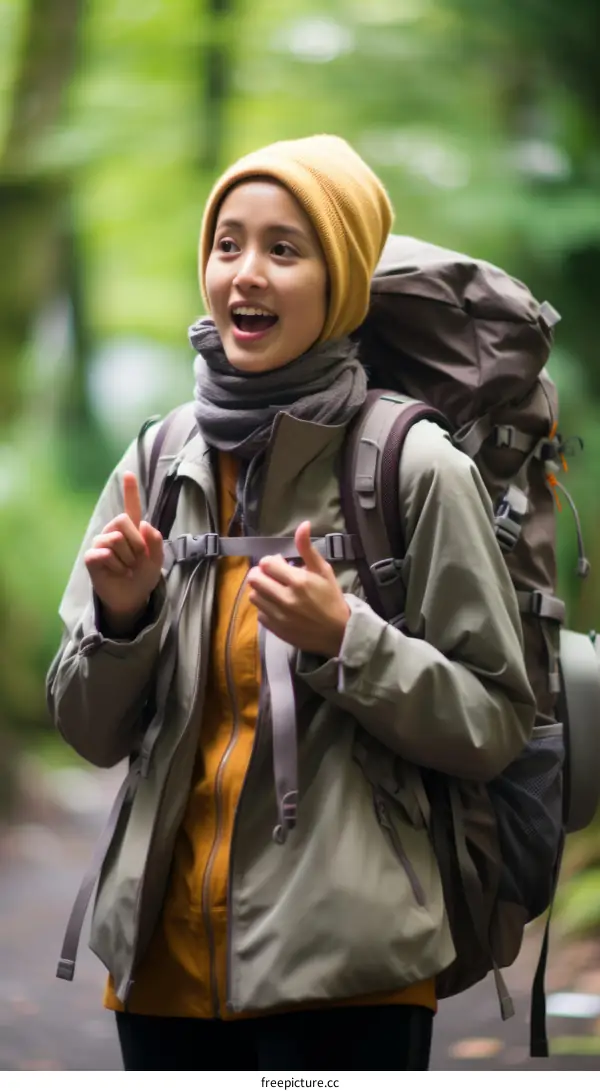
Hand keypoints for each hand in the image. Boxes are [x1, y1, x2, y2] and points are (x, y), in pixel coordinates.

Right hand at [84, 472, 163, 629]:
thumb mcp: (157, 559)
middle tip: (137, 559)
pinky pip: (105, 554)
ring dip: (127, 558)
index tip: (129, 473)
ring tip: (127, 568)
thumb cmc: (142, 575)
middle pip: (122, 520)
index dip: (130, 490)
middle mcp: (114, 532)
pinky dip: (117, 567)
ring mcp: (101, 543)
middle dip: (135, 542)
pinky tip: (118, 573)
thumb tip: (143, 523)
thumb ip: (155, 541)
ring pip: (115, 539)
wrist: (132, 596)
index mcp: (132, 529)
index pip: (131, 506)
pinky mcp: (92, 556)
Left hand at [247, 521, 349, 657]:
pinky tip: (277, 607)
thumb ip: (308, 548)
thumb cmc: (332, 598)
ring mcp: (278, 615)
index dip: (271, 561)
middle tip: (272, 577)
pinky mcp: (275, 629)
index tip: (280, 565)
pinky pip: (259, 614)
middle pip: (254, 579)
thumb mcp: (323, 570)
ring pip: (254, 596)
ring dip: (261, 591)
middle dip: (261, 574)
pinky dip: (265, 608)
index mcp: (298, 581)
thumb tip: (303, 524)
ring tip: (274, 591)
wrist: (339, 632)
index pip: (266, 563)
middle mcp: (285, 598)